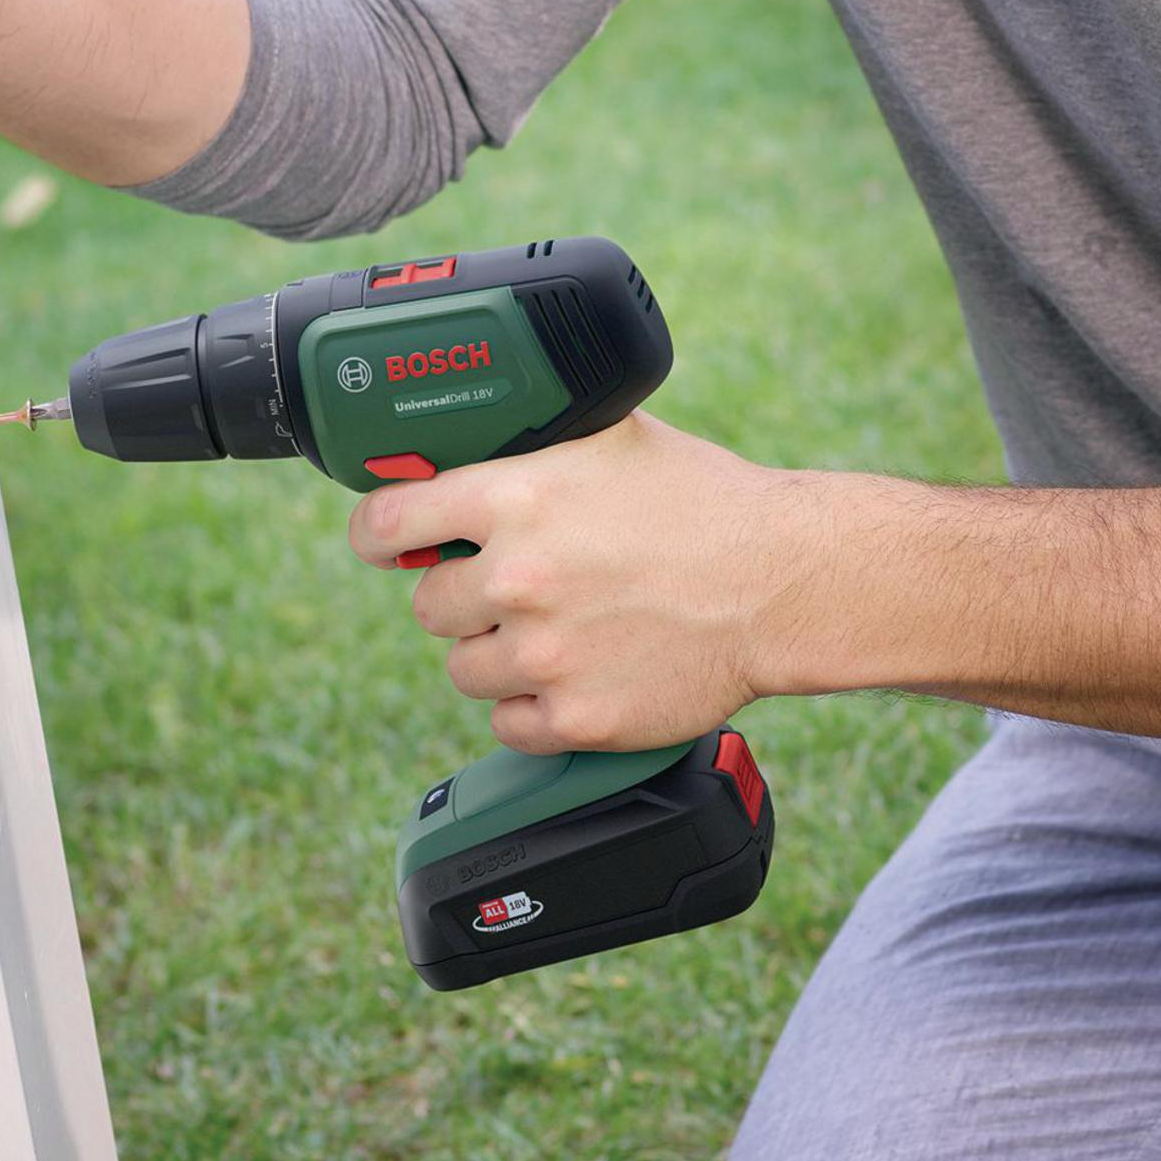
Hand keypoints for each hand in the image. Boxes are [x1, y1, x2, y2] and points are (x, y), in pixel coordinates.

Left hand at [347, 411, 812, 755]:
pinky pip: (507, 723)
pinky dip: (533, 706)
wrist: (781, 582)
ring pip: (463, 667)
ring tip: (557, 628)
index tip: (385, 541)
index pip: (386, 523)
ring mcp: (544, 655)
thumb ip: (528, 444)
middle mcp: (519, 578)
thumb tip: (460, 443)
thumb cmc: (703, 503)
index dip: (379, 533)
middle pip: (427, 604)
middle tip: (515, 585)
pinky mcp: (576, 719)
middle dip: (463, 595)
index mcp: (514, 498)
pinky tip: (575, 672)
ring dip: (497, 652)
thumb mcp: (609, 437)